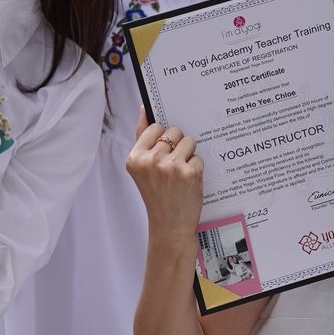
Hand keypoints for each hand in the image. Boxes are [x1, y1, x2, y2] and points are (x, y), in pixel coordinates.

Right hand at [126, 119, 206, 240]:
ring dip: (189, 154)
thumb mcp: (142, 168)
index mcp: (135, 158)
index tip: (163, 151)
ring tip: (180, 173)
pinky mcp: (190, 173)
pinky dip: (196, 168)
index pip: (155, 127)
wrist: (169, 225)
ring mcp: (171, 167)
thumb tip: (144, 109)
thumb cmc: (156, 194)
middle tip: (171, 167)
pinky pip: (199, 157)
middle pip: (174, 131)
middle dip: (177, 145)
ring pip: (189, 141)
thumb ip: (143, 138)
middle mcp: (151, 161)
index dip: (163, 138)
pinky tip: (188, 182)